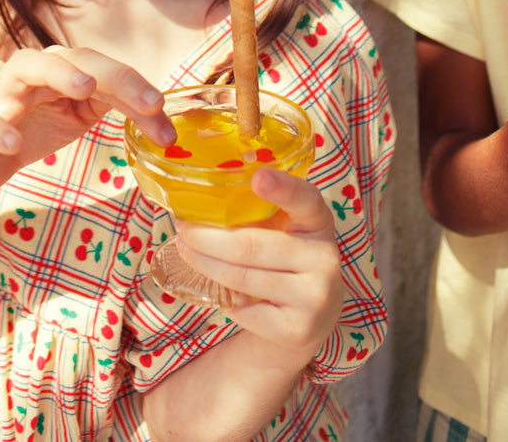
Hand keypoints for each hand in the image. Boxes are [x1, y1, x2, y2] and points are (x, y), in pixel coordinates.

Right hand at [0, 45, 174, 201]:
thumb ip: (114, 109)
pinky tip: (15, 143)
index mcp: (63, 71)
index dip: (137, 89)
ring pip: (25, 65)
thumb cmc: (32, 129)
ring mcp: (1, 93)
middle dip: (115, 76)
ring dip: (58, 72)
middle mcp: (34, 72)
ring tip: (85, 88)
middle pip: (75, 58)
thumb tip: (165, 122)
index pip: (106, 71)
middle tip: (149, 101)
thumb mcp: (79, 117)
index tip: (165, 115)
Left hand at [174, 168, 342, 364]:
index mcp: (318, 221)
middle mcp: (324, 258)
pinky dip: (223, 296)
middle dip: (206, 238)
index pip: (305, 200)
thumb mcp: (285, 228)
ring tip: (185, 250)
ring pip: (240, 278)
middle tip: (183, 229)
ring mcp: (314, 297)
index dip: (282, 188)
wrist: (312, 315)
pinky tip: (216, 285)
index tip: (258, 177)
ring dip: (204, 263)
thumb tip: (199, 200)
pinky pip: (243, 310)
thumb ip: (257, 209)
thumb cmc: (286, 257)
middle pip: (250, 246)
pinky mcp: (298, 329)